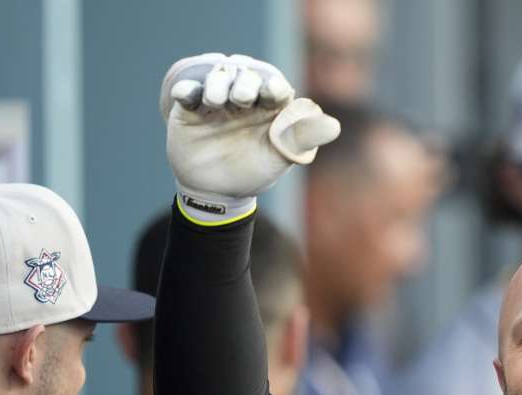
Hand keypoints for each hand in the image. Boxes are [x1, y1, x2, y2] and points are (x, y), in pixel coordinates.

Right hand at [162, 53, 339, 221]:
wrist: (218, 193)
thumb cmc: (256, 172)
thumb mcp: (281, 158)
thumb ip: (304, 139)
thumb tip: (334, 126)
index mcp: (271, 107)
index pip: (275, 85)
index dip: (273, 85)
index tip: (271, 93)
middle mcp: (245, 99)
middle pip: (246, 74)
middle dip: (244, 81)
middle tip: (241, 99)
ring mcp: (217, 102)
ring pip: (217, 76)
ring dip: (217, 83)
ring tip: (216, 102)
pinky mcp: (189, 109)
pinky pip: (187, 91)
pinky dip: (187, 90)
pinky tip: (186, 95)